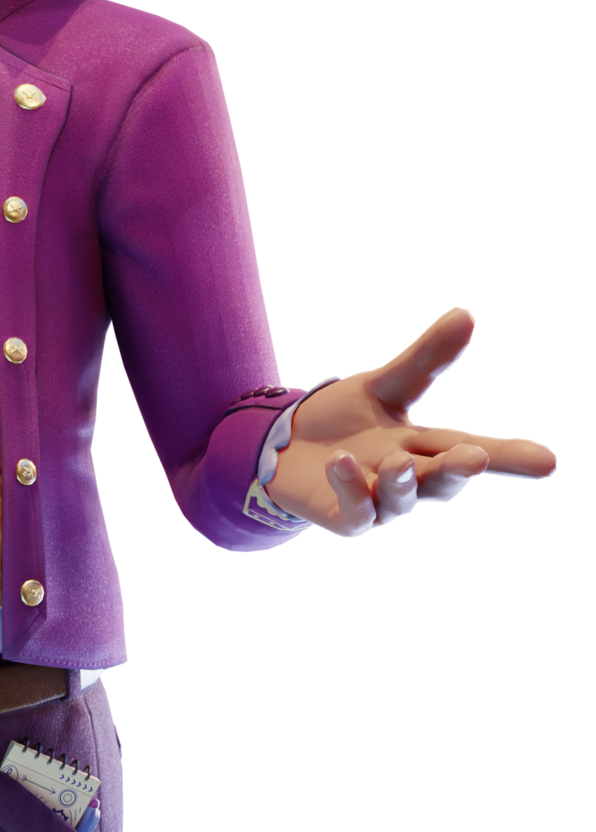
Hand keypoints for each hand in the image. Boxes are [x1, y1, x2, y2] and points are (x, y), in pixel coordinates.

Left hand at [267, 308, 555, 533]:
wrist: (282, 449)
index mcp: (426, 446)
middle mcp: (410, 479)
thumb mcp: (384, 385)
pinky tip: (340, 462)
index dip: (512, 457)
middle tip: (477, 458)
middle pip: (444, 479)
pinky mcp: (344, 518)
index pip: (477, 448)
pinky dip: (350, 487)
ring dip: (402, 481)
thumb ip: (424, 359)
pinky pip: (354, 510)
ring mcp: (378, 503)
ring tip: (396, 461)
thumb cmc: (343, 420)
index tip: (549, 463)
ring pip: (400, 499)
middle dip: (460, 470)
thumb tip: (467, 313)